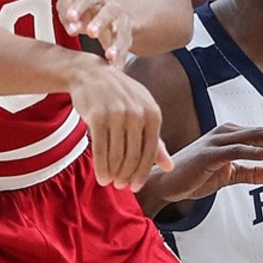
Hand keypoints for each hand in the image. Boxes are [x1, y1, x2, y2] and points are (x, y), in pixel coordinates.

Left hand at [57, 0, 131, 65]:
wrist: (110, 14)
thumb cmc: (85, 9)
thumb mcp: (71, 4)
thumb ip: (66, 11)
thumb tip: (71, 28)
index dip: (79, 6)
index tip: (70, 17)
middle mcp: (111, 7)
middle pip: (109, 12)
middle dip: (100, 22)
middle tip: (91, 33)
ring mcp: (121, 23)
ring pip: (121, 32)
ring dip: (116, 44)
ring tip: (110, 55)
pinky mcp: (126, 38)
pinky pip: (125, 49)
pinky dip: (120, 59)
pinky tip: (115, 67)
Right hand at [69, 61, 171, 191]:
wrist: (92, 74)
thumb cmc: (119, 97)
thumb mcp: (142, 112)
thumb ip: (155, 140)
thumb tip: (170, 167)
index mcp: (153, 112)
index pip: (151, 152)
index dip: (143, 173)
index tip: (135, 187)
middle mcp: (137, 112)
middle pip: (134, 156)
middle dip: (126, 176)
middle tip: (120, 185)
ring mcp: (117, 114)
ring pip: (117, 155)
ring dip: (113, 174)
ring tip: (109, 181)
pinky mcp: (97, 116)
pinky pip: (101, 149)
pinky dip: (101, 167)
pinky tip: (100, 176)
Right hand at [146, 123, 262, 205]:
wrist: (166, 183)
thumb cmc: (195, 177)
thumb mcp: (229, 176)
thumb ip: (253, 173)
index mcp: (232, 136)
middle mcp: (227, 133)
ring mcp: (218, 141)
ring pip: (255, 137)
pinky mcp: (211, 153)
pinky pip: (237, 150)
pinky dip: (255, 151)